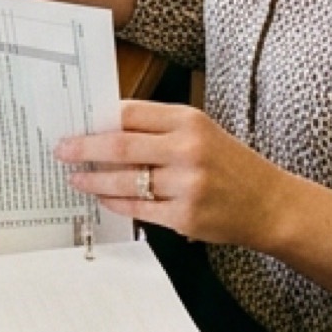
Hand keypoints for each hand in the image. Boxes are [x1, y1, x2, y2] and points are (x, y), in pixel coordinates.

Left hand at [56, 99, 284, 249]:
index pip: (130, 113)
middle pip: (120, 146)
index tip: (75, 122)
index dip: (97, 119)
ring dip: (94, 180)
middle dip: (84, 149)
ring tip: (75, 178)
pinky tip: (102, 198)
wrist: (270, 204)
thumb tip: (105, 128)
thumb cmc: (230, 164)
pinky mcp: (185, 217)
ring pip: (125, 181)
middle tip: (61, 150)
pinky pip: (138, 209)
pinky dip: (115, 203)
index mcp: (189, 120)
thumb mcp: (201, 132)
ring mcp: (187, 185)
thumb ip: (159, 129)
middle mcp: (188, 149)